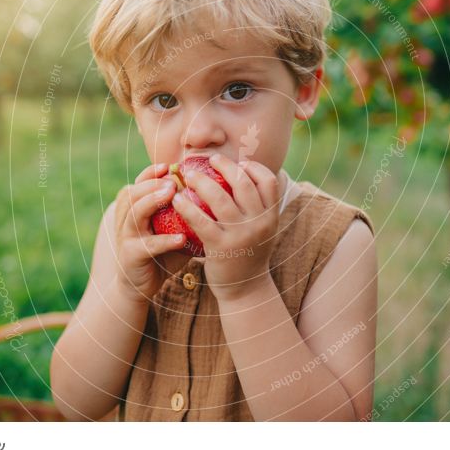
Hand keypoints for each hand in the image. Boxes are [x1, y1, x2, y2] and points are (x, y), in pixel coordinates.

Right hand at [112, 163, 186, 303]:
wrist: (141, 285)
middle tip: (173, 181)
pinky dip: (164, 241)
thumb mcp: (172, 229)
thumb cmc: (162, 253)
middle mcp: (126, 219)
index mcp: (134, 208)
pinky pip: (148, 246)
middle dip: (152, 184)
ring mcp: (126, 237)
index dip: (150, 173)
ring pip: (134, 214)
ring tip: (173, 196)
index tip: (169, 166)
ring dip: (152, 203)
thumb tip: (216, 195)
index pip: (138, 183)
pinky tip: (181, 238)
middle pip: (132, 194)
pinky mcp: (131, 256)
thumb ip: (185, 213)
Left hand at [170, 155, 280, 301]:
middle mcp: (259, 223)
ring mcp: (241, 235)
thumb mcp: (262, 230)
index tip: (240, 163)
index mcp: (272, 216)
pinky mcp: (221, 247)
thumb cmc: (249, 254)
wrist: (245, 290)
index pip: (269, 181)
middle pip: (243, 183)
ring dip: (202, 181)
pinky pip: (201, 220)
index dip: (254, 167)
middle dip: (225, 166)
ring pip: (220, 197)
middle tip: (210, 159)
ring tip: (189, 175)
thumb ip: (258, 207)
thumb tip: (245, 175)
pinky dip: (187, 206)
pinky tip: (177, 199)